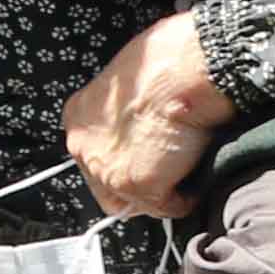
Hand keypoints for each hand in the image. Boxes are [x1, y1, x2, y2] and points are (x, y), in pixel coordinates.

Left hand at [64, 9, 232, 219]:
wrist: (182, 69)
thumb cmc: (164, 66)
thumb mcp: (129, 91)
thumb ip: (123, 118)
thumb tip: (142, 137)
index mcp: (78, 118)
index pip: (94, 160)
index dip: (125, 164)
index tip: (146, 163)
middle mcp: (82, 144)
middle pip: (108, 188)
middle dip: (140, 186)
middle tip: (169, 175)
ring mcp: (106, 168)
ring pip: (139, 202)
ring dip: (165, 193)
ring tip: (186, 169)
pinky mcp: (136, 185)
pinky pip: (169, 207)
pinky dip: (187, 197)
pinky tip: (196, 172)